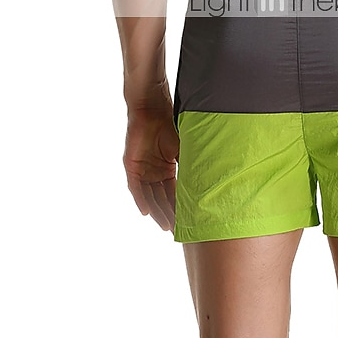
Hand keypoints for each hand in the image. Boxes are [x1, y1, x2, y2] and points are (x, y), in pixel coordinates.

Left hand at [123, 106, 179, 231]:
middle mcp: (153, 172)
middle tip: (179, 230)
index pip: (173, 191)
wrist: (151, 107)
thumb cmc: (168, 123)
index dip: (180, 206)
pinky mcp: (130, 166)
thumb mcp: (183, 147)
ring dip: (157, 211)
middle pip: (161, 198)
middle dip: (169, 214)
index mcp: (165, 168)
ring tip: (167, 226)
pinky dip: (141, 200)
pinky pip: (135, 188)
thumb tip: (207, 180)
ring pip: (149, 196)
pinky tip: (147, 212)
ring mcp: (141, 170)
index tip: (189, 220)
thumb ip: (190, 164)